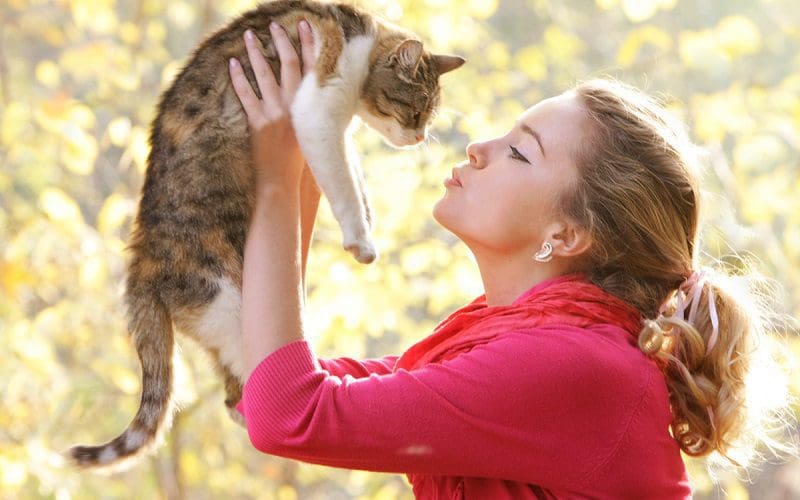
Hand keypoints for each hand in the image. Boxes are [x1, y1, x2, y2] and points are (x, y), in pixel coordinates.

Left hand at [229, 20, 315, 190]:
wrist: (283, 183)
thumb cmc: (302, 162)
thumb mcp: (317, 134)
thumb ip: (318, 113)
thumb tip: (323, 96)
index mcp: (313, 108)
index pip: (314, 69)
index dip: (310, 45)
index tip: (306, 25)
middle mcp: (296, 107)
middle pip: (290, 65)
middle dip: (282, 41)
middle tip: (274, 25)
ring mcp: (275, 114)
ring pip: (266, 76)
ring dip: (257, 53)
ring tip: (249, 36)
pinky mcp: (257, 123)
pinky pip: (246, 95)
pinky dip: (238, 78)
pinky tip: (233, 63)